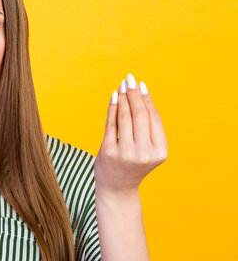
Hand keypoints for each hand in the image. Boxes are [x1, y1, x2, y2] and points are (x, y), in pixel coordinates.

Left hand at [94, 74, 167, 194]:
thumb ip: (145, 126)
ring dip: (123, 98)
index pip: (153, 118)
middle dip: (134, 94)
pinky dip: (112, 108)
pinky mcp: (108, 152)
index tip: (141, 84)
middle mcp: (144, 153)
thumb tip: (139, 93)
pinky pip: (111, 124)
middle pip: (139, 115)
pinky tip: (114, 97)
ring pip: (125, 117)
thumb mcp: (146, 148)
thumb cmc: (133, 164)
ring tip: (121, 86)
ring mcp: (126, 153)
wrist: (117, 188)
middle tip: (129, 79)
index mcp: (160, 152)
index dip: (147, 99)